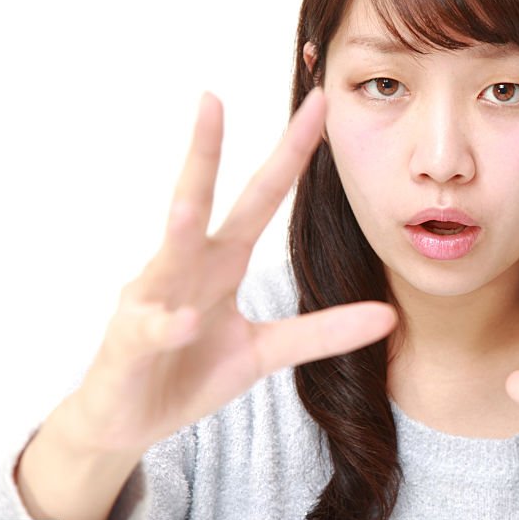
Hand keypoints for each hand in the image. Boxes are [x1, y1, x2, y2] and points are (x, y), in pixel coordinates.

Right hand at [64, 89, 395, 454]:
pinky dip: (166, 325)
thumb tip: (389, 316)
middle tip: (211, 100)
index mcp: (222, 261)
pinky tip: (183, 320)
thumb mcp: (266, 351)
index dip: (291, 154)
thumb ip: (322, 332)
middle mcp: (185, 267)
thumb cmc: (191, 369)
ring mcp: (153, 300)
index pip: (261, 197)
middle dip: (205, 152)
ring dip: (177, 226)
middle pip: (201, 202)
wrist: (129, 419)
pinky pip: (151, 329)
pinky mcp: (131, 342)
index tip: (320, 104)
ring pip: (166, 254)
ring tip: (187, 198)